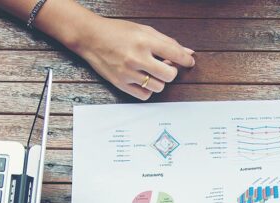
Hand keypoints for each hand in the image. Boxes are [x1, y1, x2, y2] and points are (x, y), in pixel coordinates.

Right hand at [71, 16, 194, 99]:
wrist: (91, 37)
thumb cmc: (117, 32)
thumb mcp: (144, 30)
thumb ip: (167, 42)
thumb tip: (187, 53)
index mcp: (144, 41)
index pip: (174, 53)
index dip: (186, 60)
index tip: (188, 63)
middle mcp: (136, 57)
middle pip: (169, 75)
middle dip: (171, 71)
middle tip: (166, 66)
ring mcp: (128, 73)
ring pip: (158, 87)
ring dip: (160, 81)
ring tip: (152, 72)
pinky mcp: (121, 84)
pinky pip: (144, 95)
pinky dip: (148, 90)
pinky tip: (144, 80)